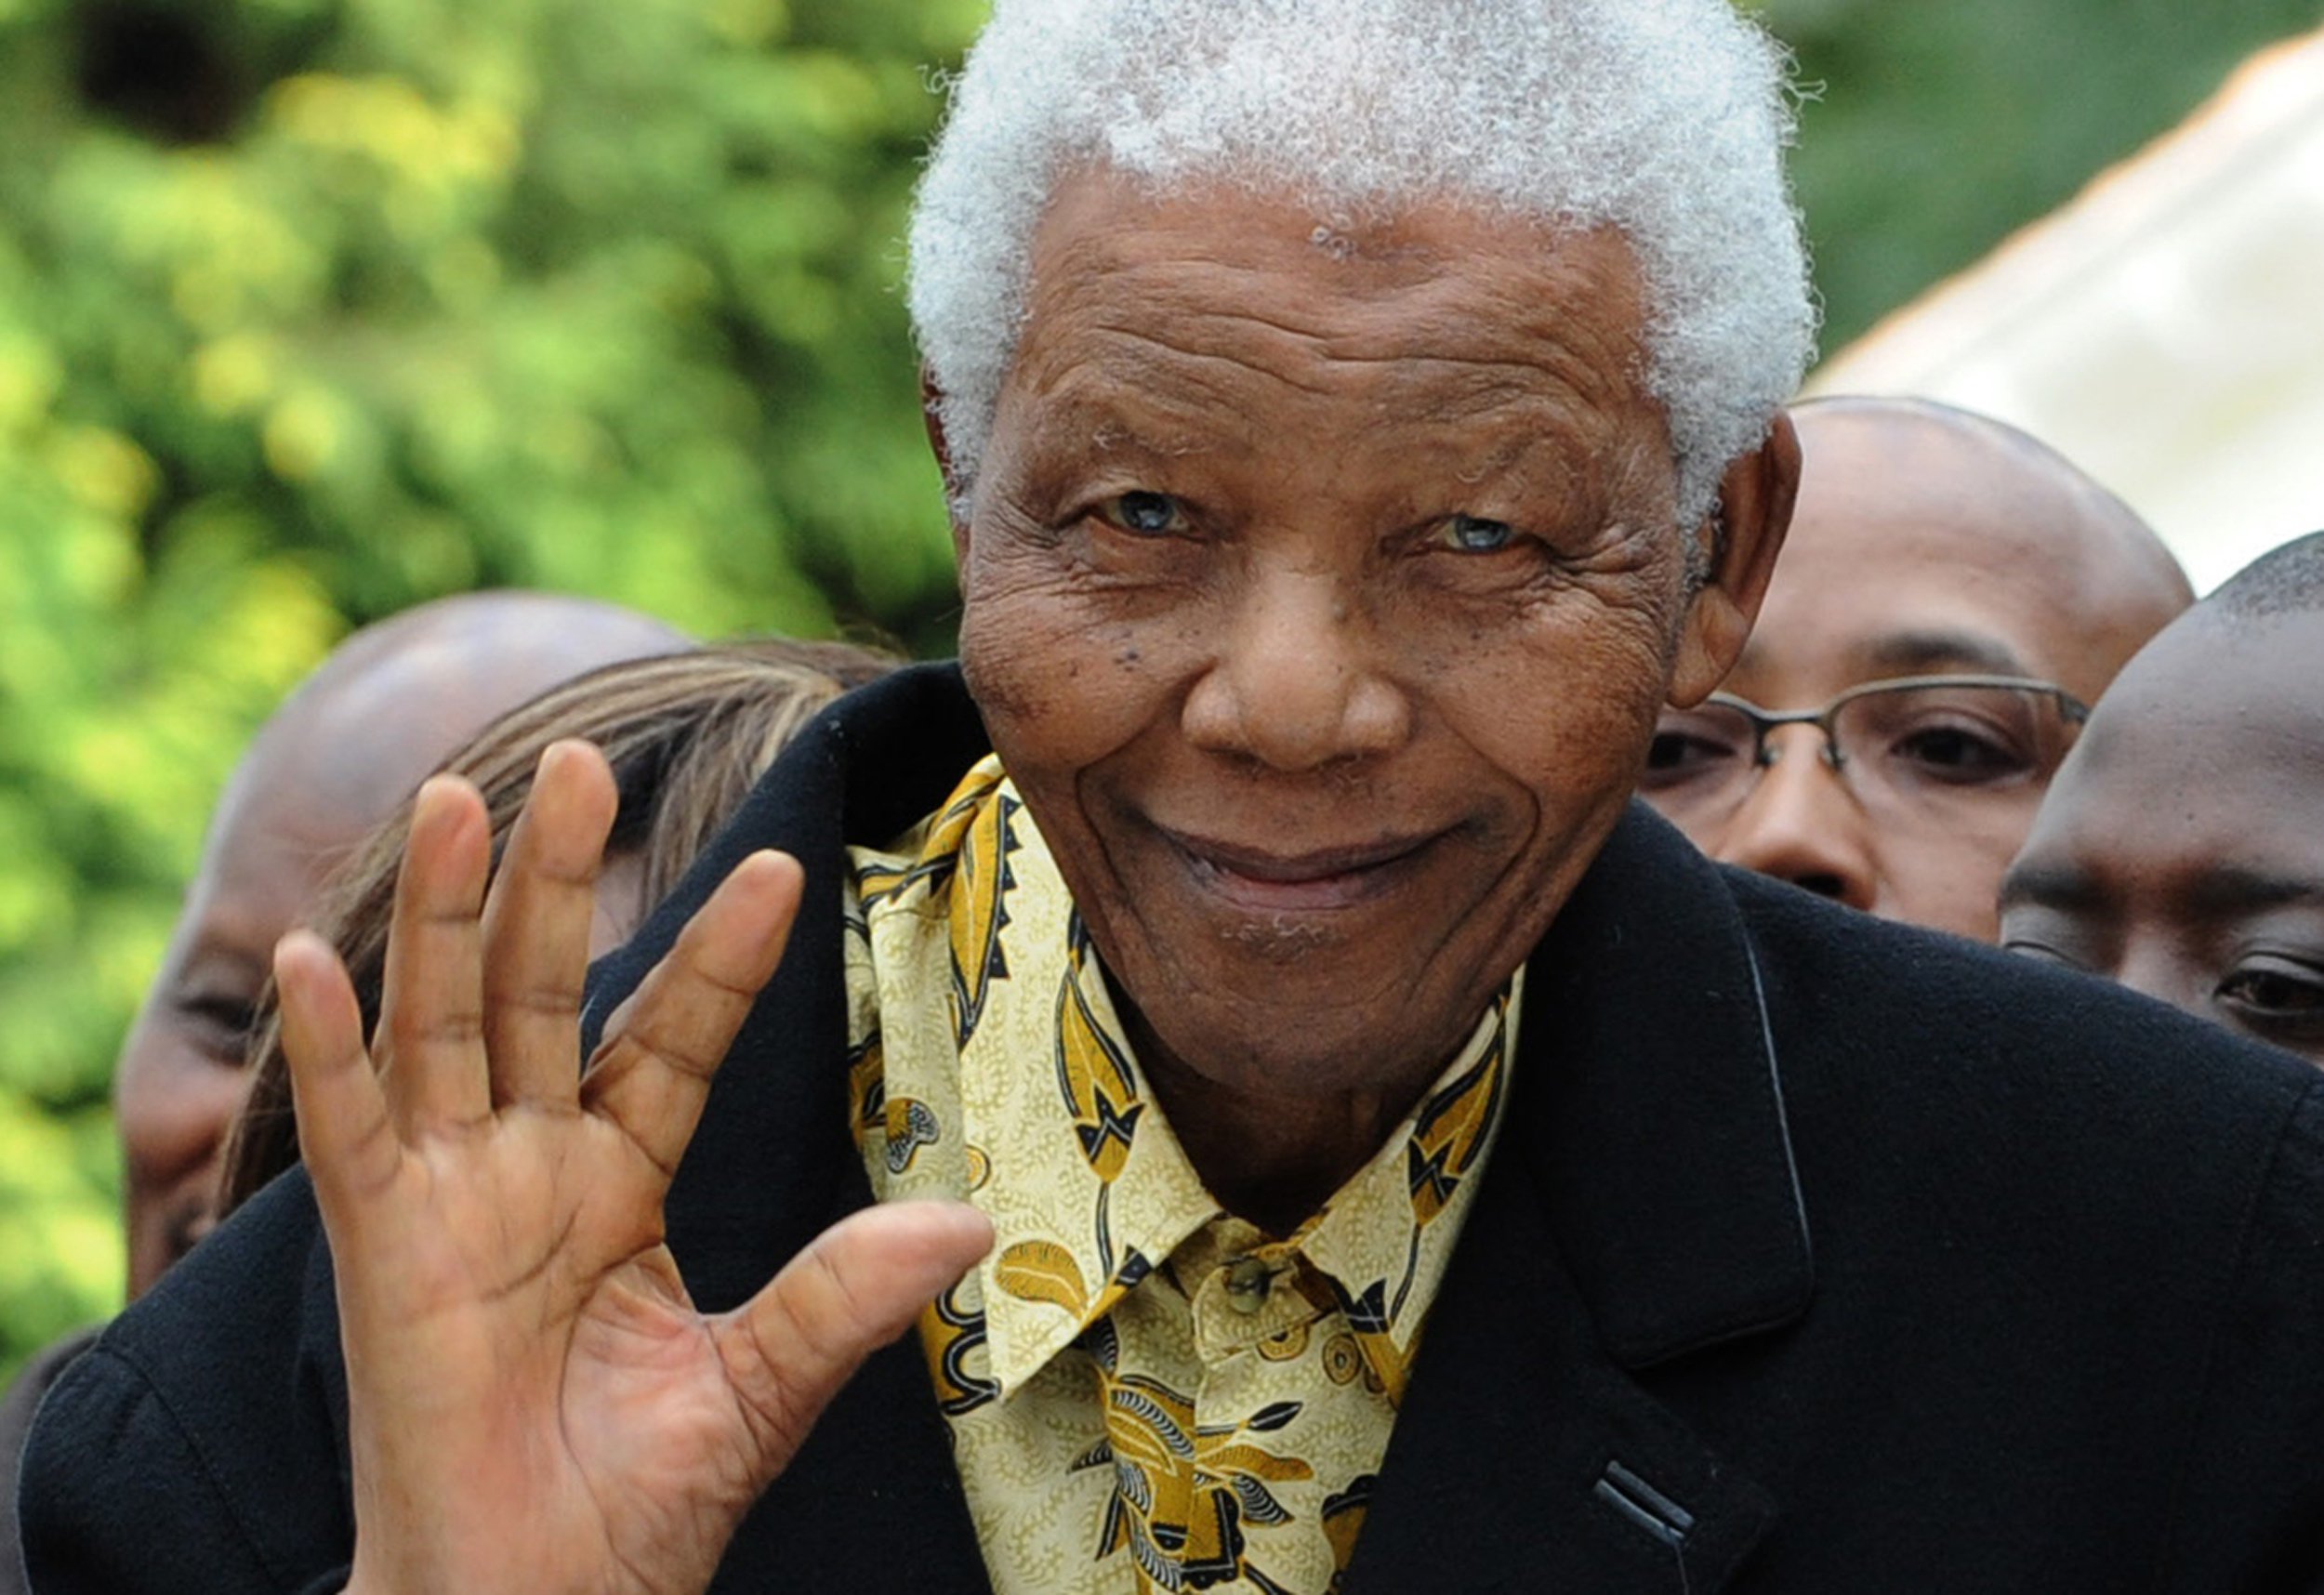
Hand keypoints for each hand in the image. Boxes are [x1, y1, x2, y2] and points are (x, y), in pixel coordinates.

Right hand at [273, 741, 990, 1594]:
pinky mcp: (382, 1255)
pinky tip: (318, 955)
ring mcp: (448, 1201)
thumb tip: (968, 1226)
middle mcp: (529, 1169)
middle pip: (540, 993)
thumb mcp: (754, 1389)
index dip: (717, 956)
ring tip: (462, 798)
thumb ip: (842, 1298)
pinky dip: (332, 1048)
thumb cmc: (629, 1513)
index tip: (783, 865)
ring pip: (446, 1026)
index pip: (671, 1038)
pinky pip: (352, 1136)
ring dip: (447, 915)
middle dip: (556, 880)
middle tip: (581, 761)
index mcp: (619, 1183)